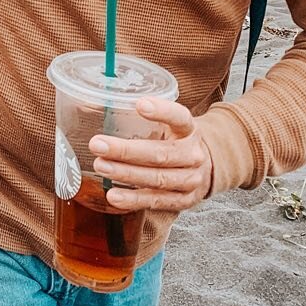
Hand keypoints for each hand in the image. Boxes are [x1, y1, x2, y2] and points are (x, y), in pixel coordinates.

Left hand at [89, 98, 212, 211]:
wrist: (208, 167)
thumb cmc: (177, 141)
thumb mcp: (170, 124)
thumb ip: (145, 118)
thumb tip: (100, 105)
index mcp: (190, 130)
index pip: (180, 118)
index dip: (162, 111)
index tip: (140, 105)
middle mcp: (193, 155)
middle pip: (160, 154)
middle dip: (126, 150)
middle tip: (97, 145)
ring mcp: (191, 181)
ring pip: (157, 179)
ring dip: (126, 174)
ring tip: (100, 167)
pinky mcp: (184, 201)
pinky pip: (156, 201)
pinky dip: (134, 199)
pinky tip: (113, 195)